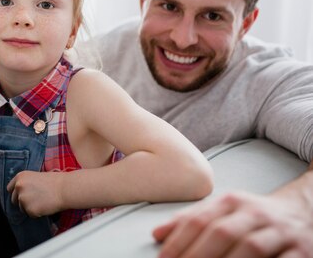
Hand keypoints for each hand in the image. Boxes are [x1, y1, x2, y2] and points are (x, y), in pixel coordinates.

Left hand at [7, 170, 63, 217]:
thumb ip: (25, 184)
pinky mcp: (29, 209)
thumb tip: (19, 193)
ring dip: (30, 207)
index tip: (23, 195)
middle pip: (14, 200)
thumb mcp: (35, 177)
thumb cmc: (54, 182)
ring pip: (22, 208)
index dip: (17, 193)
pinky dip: (37, 213)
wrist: (65, 188)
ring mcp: (23, 199)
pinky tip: (45, 206)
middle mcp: (19, 187)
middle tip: (36, 200)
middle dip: (22, 202)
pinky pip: (30, 215)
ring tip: (43, 201)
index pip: (10, 189)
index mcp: (20, 177)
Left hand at [152, 190, 312, 257]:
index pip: (200, 219)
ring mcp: (280, 232)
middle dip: (198, 255)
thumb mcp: (223, 210)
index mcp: (232, 201)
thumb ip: (191, 220)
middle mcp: (256, 213)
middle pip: (222, 232)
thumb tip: (157, 234)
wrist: (304, 211)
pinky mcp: (302, 251)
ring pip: (251, 248)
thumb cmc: (253, 217)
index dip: (179, 240)